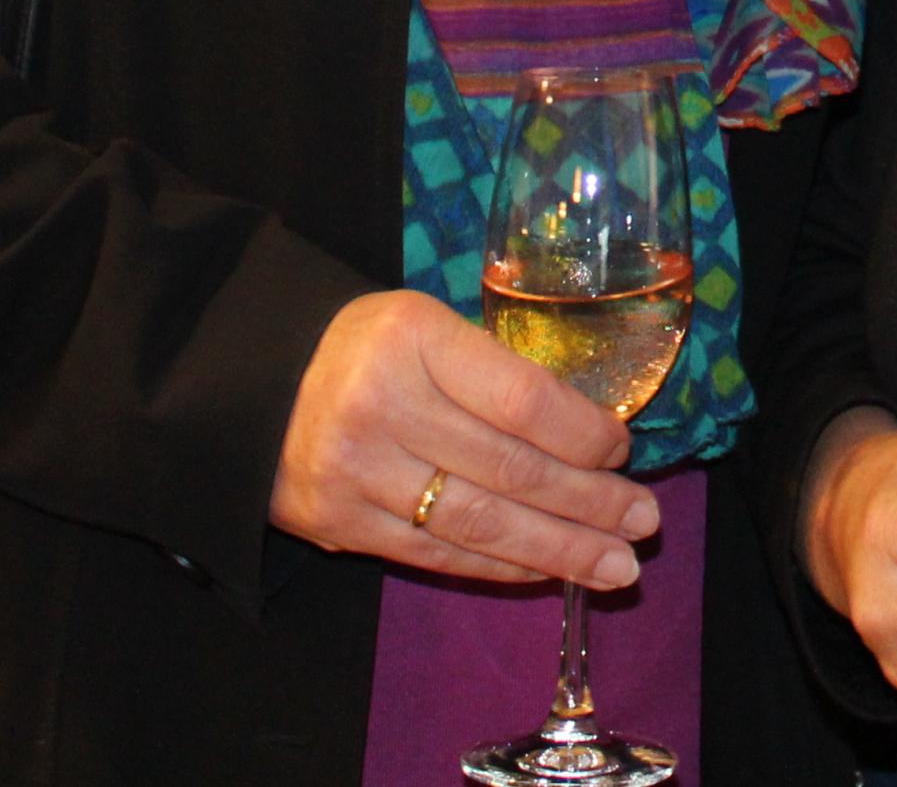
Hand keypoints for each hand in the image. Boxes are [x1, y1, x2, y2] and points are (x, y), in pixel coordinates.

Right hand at [272, 290, 658, 589]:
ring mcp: (356, 473)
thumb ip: (494, 372)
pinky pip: (438, 554)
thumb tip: (592, 435)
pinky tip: (547, 570)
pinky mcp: (338, 526)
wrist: (251, 386)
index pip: (521, 398)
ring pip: (480, 524)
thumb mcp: (424, 325)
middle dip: (589, 502)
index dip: (583, 433)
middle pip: (509, 468)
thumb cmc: (363, 349)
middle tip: (645, 521)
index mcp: (413, 338)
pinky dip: (501, 566)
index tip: (624, 451)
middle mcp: (382, 406)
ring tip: (618, 567)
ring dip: (559, 550)